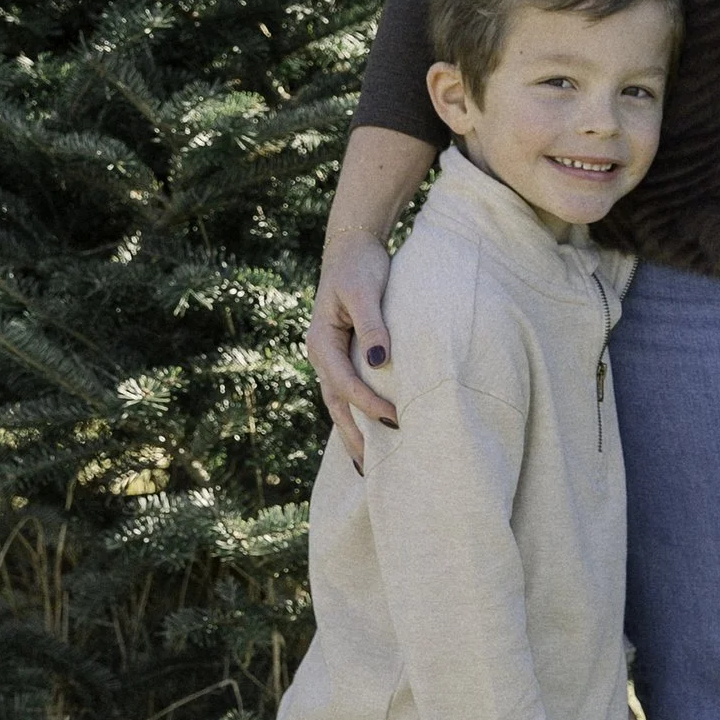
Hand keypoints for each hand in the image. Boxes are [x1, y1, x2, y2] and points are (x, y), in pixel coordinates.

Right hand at [308, 228, 396, 467]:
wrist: (352, 248)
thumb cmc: (361, 267)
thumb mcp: (365, 291)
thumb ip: (373, 325)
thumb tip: (381, 361)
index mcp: (322, 342)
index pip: (345, 385)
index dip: (369, 406)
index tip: (397, 421)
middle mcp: (322, 355)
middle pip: (336, 405)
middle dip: (353, 437)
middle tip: (374, 471)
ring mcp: (331, 357)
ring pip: (339, 403)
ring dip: (352, 433)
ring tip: (369, 466)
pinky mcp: (344, 355)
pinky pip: (347, 392)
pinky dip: (356, 414)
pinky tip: (369, 434)